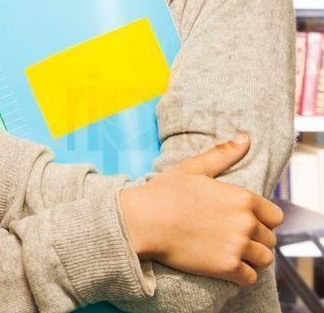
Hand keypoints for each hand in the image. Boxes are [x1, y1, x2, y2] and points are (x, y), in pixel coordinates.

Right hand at [119, 134, 282, 285]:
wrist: (141, 221)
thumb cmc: (164, 193)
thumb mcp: (193, 168)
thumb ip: (223, 154)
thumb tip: (245, 137)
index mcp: (242, 198)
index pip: (274, 216)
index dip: (261, 220)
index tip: (242, 222)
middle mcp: (245, 222)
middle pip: (269, 239)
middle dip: (255, 239)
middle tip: (230, 237)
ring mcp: (237, 245)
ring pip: (264, 259)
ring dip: (252, 258)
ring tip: (231, 253)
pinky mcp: (227, 267)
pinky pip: (250, 277)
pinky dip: (241, 275)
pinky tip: (225, 266)